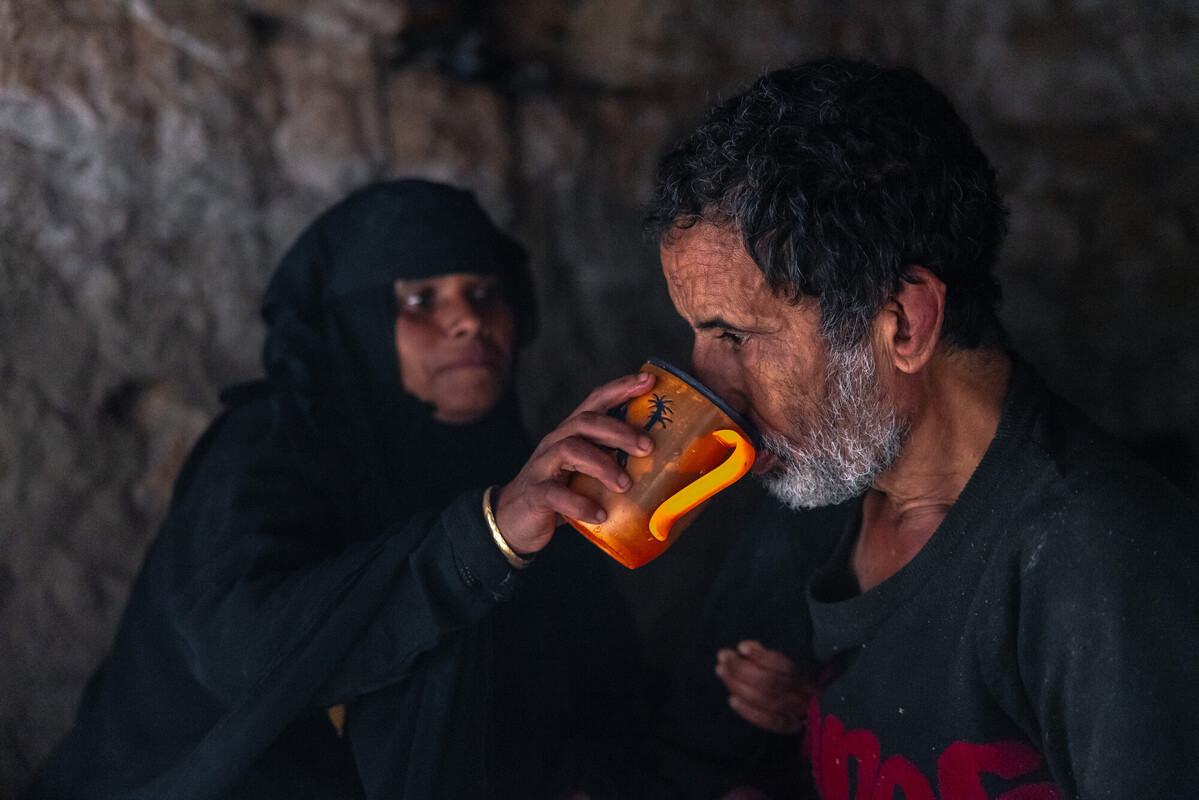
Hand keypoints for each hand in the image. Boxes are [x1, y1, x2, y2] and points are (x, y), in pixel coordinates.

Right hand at [493, 371, 654, 554]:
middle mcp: (555, 443)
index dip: (621, 388)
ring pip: (570, 450)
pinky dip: (580, 504)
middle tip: (648, 448)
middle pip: (585, 421)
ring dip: (603, 465)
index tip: (649, 381)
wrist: (514, 520)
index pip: (595, 401)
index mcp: (571, 434)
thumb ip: (613, 467)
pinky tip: (600, 516)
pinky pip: (556, 494)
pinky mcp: (535, 494)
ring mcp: (542, 467)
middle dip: (619, 431)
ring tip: (625, 485)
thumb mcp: (585, 474)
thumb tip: (664, 474)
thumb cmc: (560, 493)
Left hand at [715, 640, 811, 733]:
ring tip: (721, 671)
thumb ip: (767, 655)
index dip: (760, 656)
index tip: (741, 647)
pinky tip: (732, 699)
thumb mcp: (788, 660)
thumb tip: (743, 649)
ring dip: (738, 685)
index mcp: (805, 671)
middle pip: (768, 682)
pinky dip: (748, 711)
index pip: (781, 665)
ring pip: (764, 700)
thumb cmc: (796, 675)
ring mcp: (796, 711)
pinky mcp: (788, 725)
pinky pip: (768, 721)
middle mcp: (803, 692)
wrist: (814, 704)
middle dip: (741, 669)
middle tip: (723, 657)